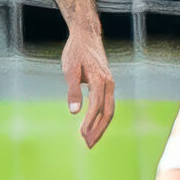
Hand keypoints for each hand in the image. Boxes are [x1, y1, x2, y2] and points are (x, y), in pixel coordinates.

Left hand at [61, 30, 115, 148]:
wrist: (86, 35)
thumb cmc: (76, 52)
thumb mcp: (70, 70)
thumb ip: (72, 91)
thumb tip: (74, 112)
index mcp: (99, 80)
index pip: (96, 107)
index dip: (89, 122)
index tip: (81, 135)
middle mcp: (108, 84)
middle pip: (107, 113)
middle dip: (98, 130)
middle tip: (88, 144)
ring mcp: (110, 84)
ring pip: (109, 110)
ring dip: (100, 126)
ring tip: (90, 139)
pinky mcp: (107, 83)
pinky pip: (107, 104)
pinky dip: (101, 116)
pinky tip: (93, 124)